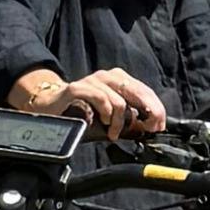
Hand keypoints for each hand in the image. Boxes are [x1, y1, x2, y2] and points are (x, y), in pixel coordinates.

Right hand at [42, 68, 168, 141]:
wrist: (51, 106)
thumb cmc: (83, 111)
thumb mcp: (110, 115)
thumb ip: (128, 117)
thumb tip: (149, 127)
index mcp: (118, 79)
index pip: (144, 91)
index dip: (156, 109)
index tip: (158, 125)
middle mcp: (107, 76)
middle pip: (137, 92)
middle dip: (147, 113)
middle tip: (147, 129)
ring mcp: (92, 80)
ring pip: (119, 101)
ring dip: (119, 122)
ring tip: (113, 133)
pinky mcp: (78, 88)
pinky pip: (100, 99)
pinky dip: (105, 113)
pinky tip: (102, 122)